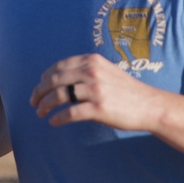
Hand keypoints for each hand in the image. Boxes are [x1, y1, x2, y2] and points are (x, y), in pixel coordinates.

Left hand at [29, 53, 162, 131]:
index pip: (58, 66)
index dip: (44, 78)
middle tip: (33, 102)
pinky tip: (54, 122)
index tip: (38, 88)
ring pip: (59, 96)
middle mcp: (92, 72)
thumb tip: (59, 77)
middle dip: (39, 91)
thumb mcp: (106, 70)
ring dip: (45, 105)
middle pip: (54, 80)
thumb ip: (86, 69)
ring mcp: (95, 90)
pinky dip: (58, 118)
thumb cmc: (126, 90)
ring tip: (40, 113)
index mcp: (92, 61)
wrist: (150, 105)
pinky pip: (70, 113)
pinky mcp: (99, 108)